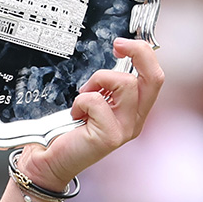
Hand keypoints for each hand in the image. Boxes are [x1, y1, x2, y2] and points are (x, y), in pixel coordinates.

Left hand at [17, 38, 163, 189]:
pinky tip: (75, 114)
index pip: (154, 78)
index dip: (144, 54)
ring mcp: (125, 129)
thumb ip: (105, 86)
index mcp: (134, 110)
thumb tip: (112, 55)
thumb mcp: (92, 101)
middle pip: (154, 78)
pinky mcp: (110, 136)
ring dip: (98, 80)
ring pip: (125, 84)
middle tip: (117, 45)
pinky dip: (80, 100)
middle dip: (139, 53)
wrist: (47, 158)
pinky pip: (96, 101)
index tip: (122, 43)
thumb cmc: (66, 128)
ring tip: (83, 95)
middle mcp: (136, 120)